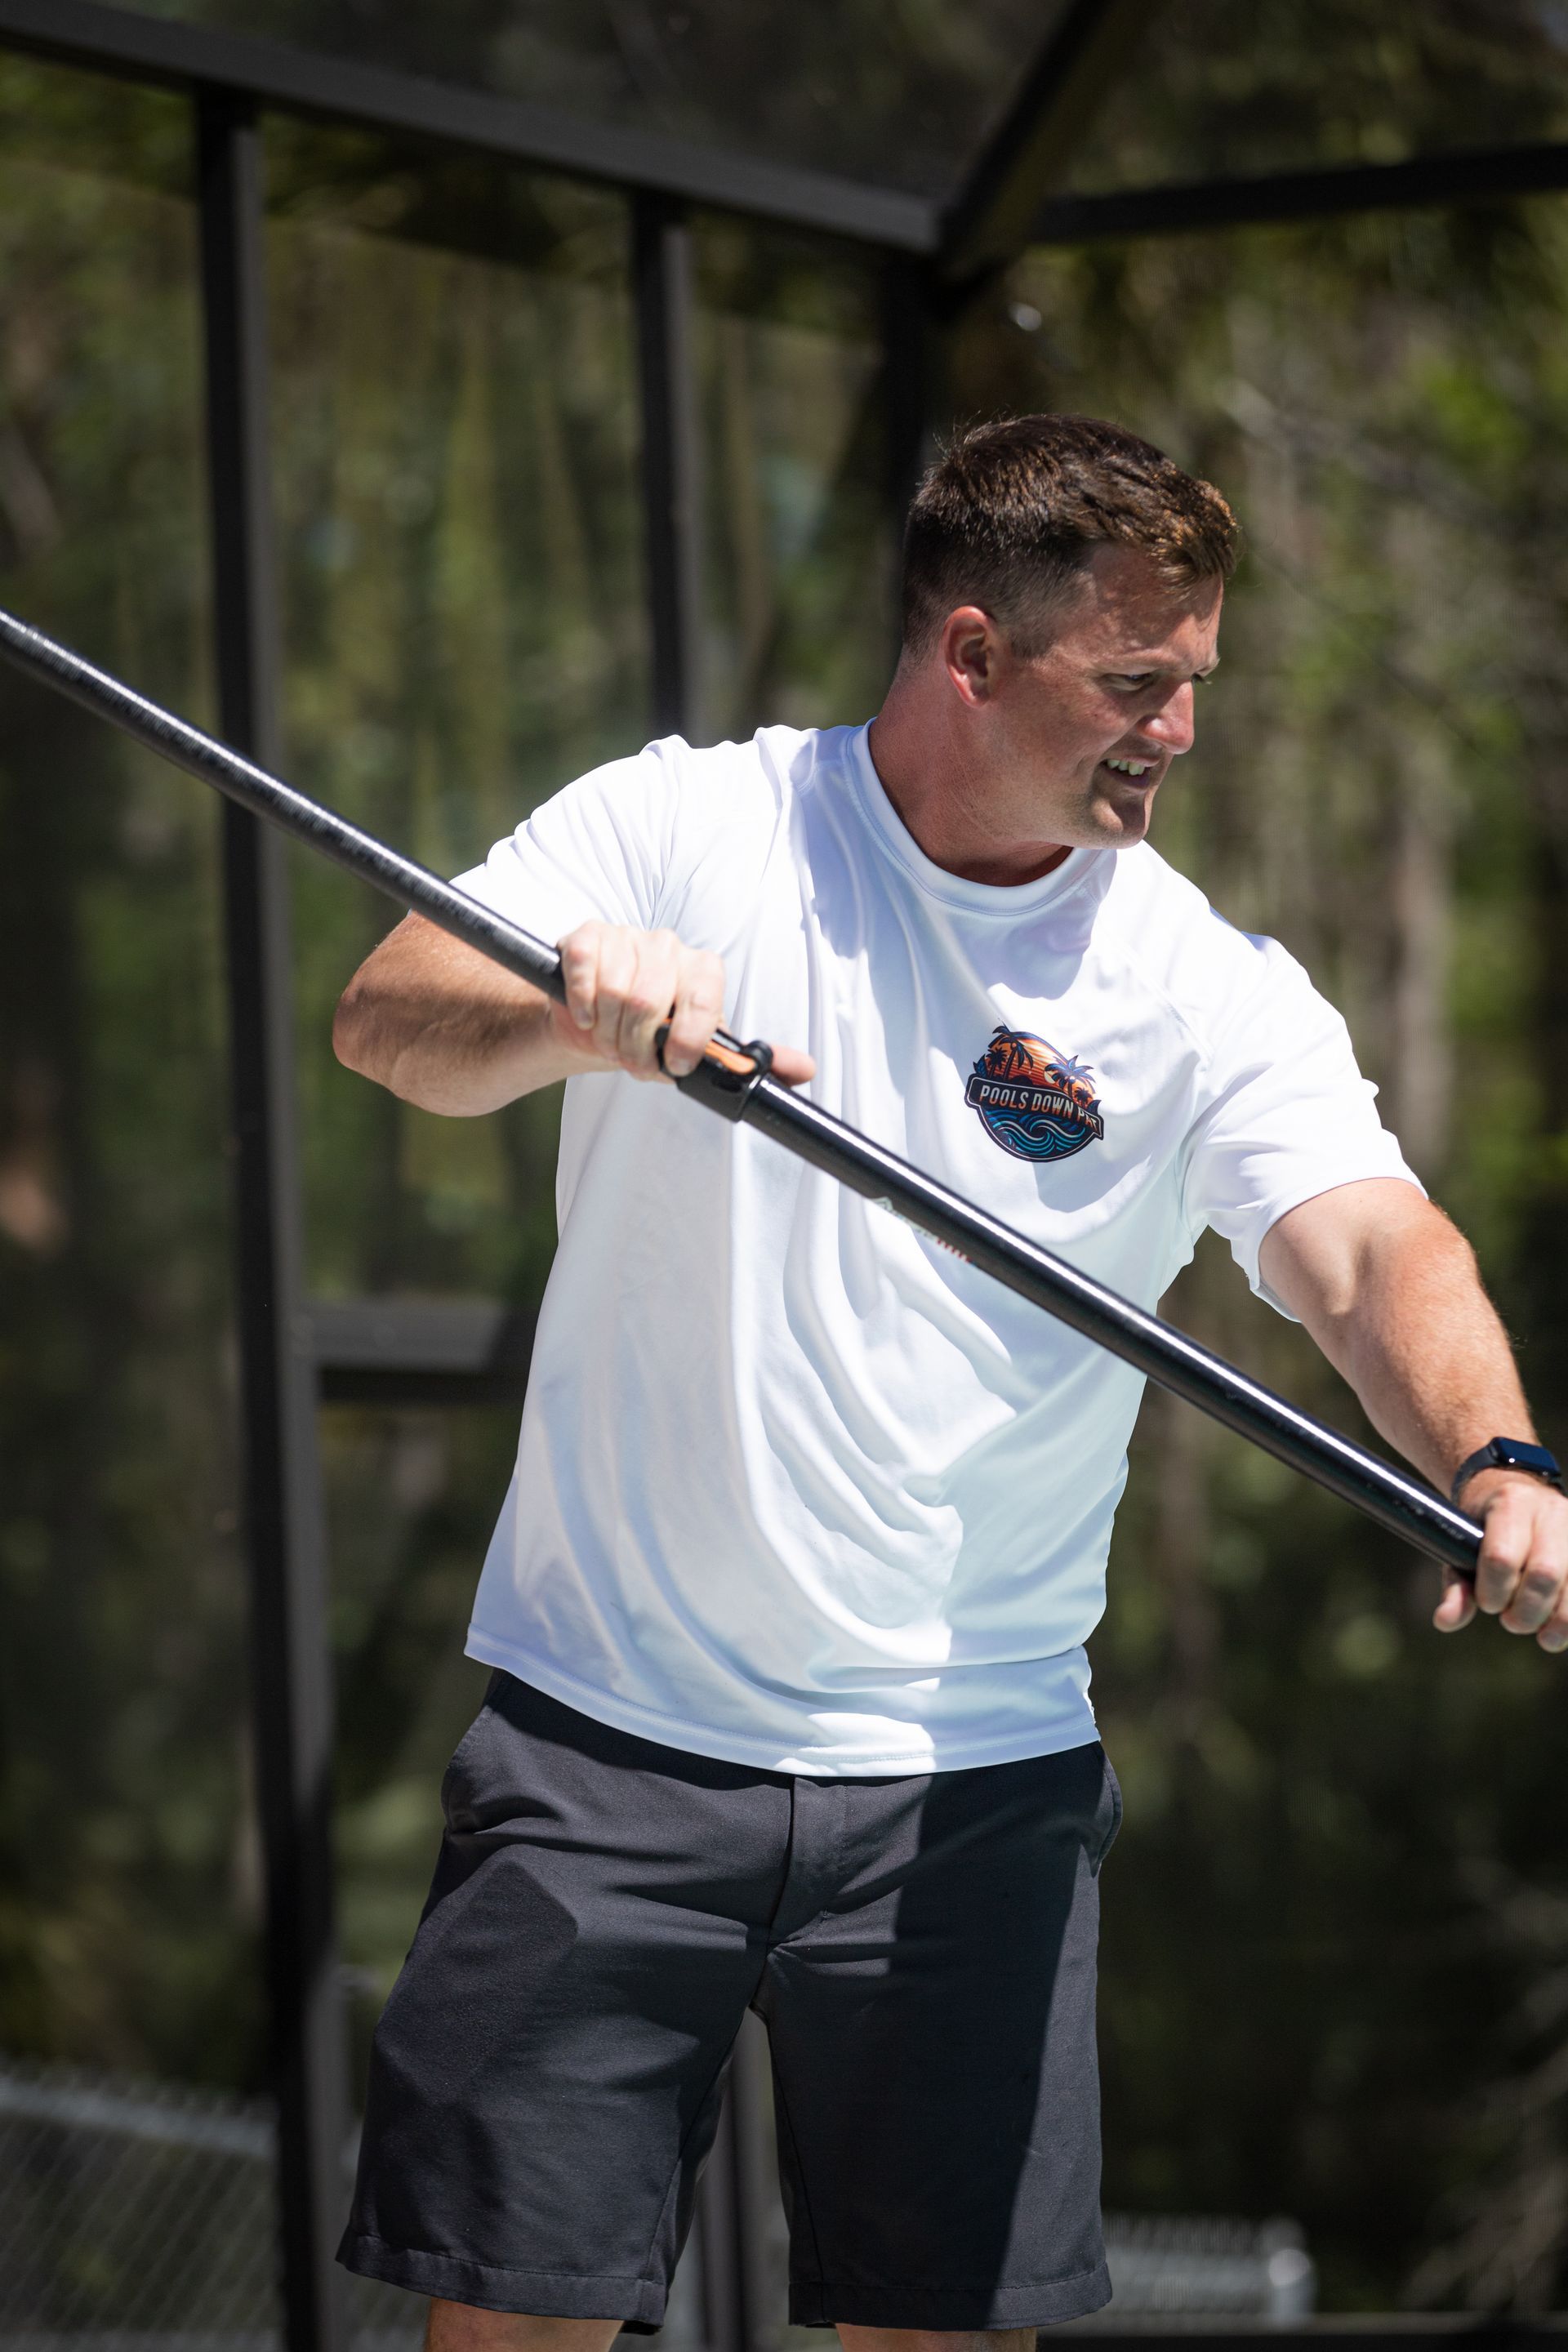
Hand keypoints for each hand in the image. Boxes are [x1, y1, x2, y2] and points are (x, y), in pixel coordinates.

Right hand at [554, 922, 813, 1085]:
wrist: (597, 1024)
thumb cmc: (654, 1036)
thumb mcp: (701, 1051)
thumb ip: (749, 1061)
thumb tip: (805, 1070)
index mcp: (702, 970)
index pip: (703, 996)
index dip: (687, 1038)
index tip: (675, 1065)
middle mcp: (668, 946)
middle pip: (649, 1001)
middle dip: (637, 1047)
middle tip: (633, 1061)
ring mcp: (627, 937)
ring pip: (615, 991)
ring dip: (608, 1032)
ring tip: (611, 1041)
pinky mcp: (588, 937)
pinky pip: (586, 968)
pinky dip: (583, 1004)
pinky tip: (586, 1016)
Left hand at [1436, 1471, 1567, 1651]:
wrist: (1518, 1492)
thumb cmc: (1484, 1526)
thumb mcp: (1463, 1547)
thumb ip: (1456, 1586)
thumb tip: (1445, 1621)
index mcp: (1510, 1503)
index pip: (1501, 1557)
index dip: (1493, 1591)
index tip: (1487, 1603)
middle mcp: (1550, 1512)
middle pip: (1545, 1573)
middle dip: (1526, 1611)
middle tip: (1510, 1621)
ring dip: (1557, 1621)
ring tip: (1541, 1634)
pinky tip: (1560, 1629)